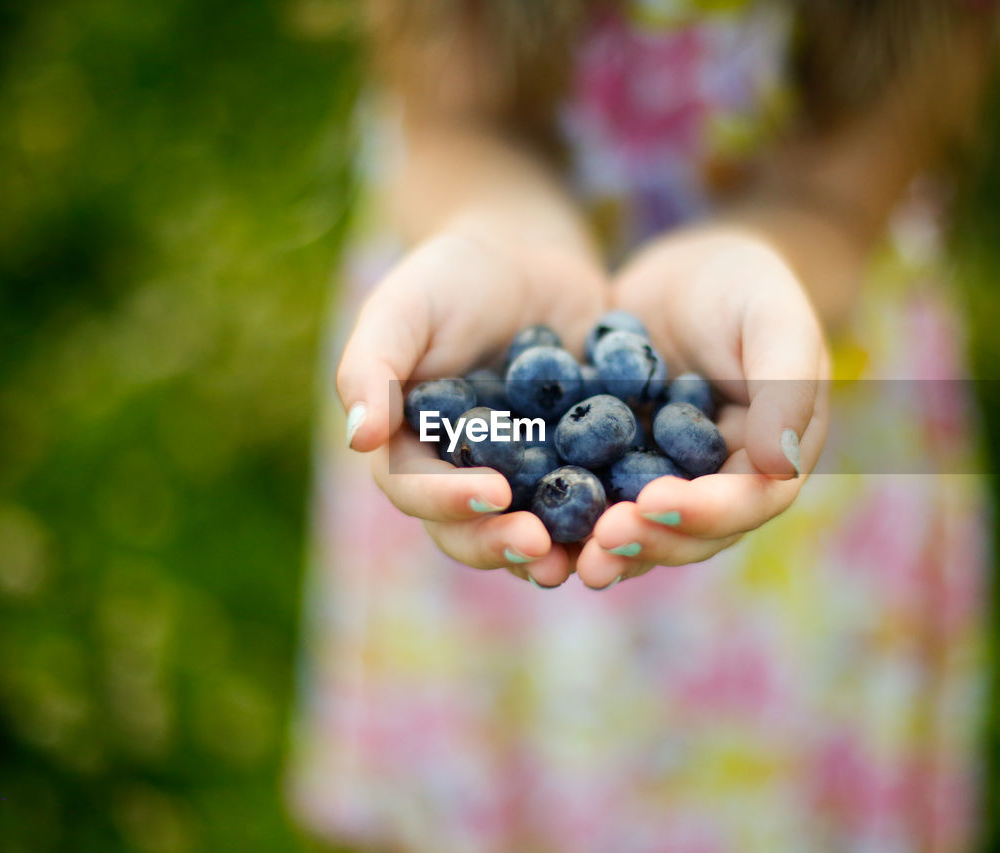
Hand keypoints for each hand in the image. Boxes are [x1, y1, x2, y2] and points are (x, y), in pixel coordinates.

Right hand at [337, 219, 605, 585]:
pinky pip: (593, 502)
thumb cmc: (451, 276)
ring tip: (591, 557)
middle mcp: (463, 477)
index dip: (448, 501)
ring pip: (535, 531)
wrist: (529, 256)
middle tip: (541, 547)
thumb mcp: (405, 307)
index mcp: (410, 450)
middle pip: (473, 529)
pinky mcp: (578, 468)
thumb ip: (372, 367)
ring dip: (561, 550)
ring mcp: (524, 480)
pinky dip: (611, 515)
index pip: (416, 490)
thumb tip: (360, 440)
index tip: (491, 494)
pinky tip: (639, 516)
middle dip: (505, 543)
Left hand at [575, 226, 831, 587]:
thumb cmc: (746, 286)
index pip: (748, 501)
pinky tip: (530, 523)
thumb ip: (785, 387)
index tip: (653, 503)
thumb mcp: (774, 320)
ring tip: (568, 560)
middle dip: (649, 540)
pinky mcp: (622, 471)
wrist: (687, 271)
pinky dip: (570, 518)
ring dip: (608, 548)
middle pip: (693, 532)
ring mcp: (671, 484)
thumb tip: (779, 466)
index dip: (704, 512)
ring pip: (644, 529)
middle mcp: (724, 486)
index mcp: (775, 460)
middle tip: (602, 541)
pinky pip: (599, 500)